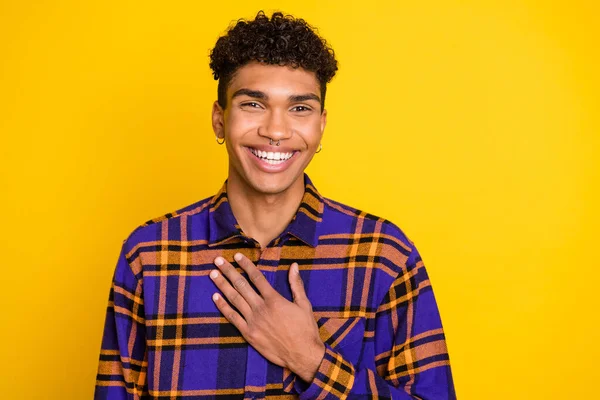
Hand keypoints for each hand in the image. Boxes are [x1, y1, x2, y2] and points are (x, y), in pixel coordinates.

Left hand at [210, 253, 324, 382]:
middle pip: (241, 285)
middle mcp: (261, 308)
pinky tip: (215, 297)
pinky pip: (232, 318)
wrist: (302, 355)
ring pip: (234, 299)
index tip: (236, 256)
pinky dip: (223, 306)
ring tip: (212, 274)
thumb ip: (296, 284)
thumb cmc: (305, 329)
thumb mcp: (304, 304)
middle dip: (228, 271)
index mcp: (274, 299)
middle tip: (217, 260)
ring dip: (222, 285)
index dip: (245, 265)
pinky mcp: (249, 334)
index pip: (256, 277)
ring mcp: (253, 321)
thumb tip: (294, 266)